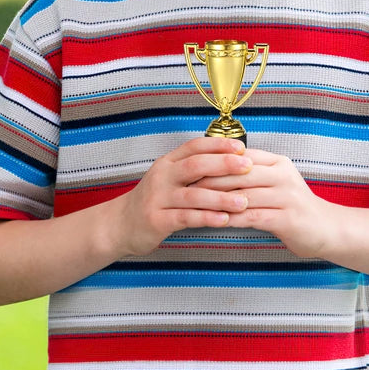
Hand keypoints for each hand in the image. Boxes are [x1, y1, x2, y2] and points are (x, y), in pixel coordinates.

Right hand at [113, 137, 252, 256]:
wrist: (120, 224)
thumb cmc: (154, 199)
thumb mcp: (169, 177)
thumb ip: (193, 169)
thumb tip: (230, 160)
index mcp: (168, 162)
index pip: (194, 146)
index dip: (218, 144)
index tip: (241, 146)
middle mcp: (162, 176)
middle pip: (195, 165)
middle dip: (224, 164)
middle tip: (247, 166)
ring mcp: (158, 198)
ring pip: (193, 195)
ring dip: (221, 198)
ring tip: (243, 201)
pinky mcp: (157, 220)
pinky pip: (186, 218)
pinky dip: (206, 218)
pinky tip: (224, 220)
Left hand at [193, 149, 333, 258]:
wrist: (326, 228)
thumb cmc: (293, 205)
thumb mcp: (276, 181)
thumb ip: (253, 173)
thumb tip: (217, 166)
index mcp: (278, 162)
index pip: (242, 156)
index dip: (216, 161)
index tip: (193, 167)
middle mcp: (283, 176)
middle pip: (240, 174)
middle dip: (212, 179)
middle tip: (187, 185)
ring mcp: (287, 197)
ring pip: (244, 195)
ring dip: (218, 200)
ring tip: (195, 204)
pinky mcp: (287, 219)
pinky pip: (253, 217)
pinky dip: (232, 219)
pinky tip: (216, 222)